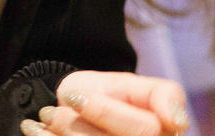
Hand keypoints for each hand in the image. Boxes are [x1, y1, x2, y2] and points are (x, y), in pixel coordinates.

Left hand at [19, 72, 190, 135]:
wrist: (76, 107)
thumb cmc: (109, 96)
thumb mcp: (133, 85)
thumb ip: (162, 95)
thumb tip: (178, 122)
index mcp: (164, 134)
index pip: (143, 129)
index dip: (103, 111)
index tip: (74, 96)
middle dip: (74, 125)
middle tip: (51, 110)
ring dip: (61, 133)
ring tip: (46, 118)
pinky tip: (36, 131)